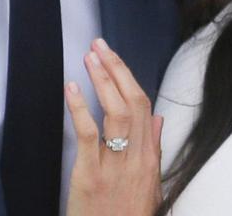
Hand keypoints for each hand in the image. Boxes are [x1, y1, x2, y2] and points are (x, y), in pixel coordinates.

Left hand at [65, 38, 162, 215]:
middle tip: (100, 46)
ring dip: (102, 81)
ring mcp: (115, 167)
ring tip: (90, 57)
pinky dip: (79, 108)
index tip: (115, 57)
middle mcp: (137, 159)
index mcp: (150, 160)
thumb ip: (155, 150)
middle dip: (116, 70)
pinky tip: (72, 88)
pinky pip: (88, 135)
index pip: (146, 107)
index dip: (130, 78)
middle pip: (133, 103)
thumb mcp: (151, 186)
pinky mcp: (91, 176)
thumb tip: (160, 119)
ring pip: (116, 113)